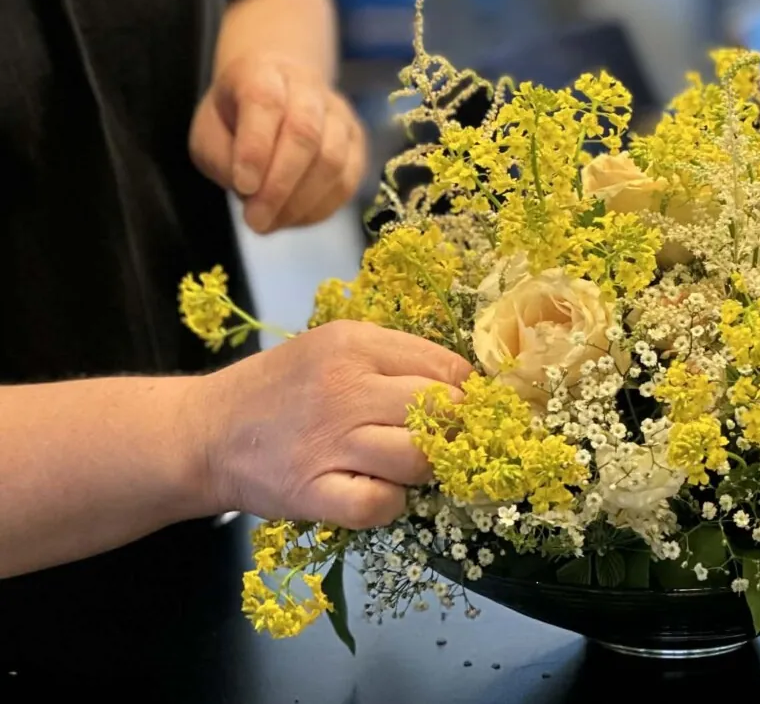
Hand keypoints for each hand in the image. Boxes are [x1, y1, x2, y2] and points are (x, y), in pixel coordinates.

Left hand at [188, 53, 367, 233]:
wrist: (276, 94)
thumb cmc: (235, 118)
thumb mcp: (208, 132)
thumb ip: (220, 158)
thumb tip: (250, 191)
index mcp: (262, 73)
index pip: (265, 103)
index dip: (256, 148)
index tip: (243, 187)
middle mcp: (307, 87)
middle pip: (305, 133)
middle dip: (279, 186)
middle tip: (256, 221)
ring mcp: (339, 114)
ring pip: (332, 161)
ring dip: (300, 202)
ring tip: (271, 222)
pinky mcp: (357, 142)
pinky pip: (348, 181)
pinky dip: (320, 208)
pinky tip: (294, 217)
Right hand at [198, 321, 472, 528]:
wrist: (204, 432)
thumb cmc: (280, 388)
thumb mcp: (332, 346)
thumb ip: (393, 357)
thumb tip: (464, 383)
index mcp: (355, 344)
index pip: (448, 368)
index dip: (464, 393)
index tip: (455, 409)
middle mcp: (345, 387)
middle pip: (442, 411)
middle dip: (449, 431)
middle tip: (431, 440)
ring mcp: (329, 441)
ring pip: (419, 458)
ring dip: (420, 469)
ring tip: (396, 465)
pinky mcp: (312, 491)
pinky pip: (380, 505)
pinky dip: (389, 504)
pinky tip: (374, 493)